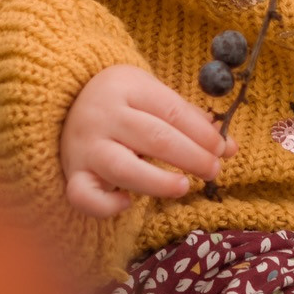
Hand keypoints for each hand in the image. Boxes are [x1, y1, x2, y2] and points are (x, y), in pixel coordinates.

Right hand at [60, 64, 236, 218]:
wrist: (64, 102)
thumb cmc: (122, 103)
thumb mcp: (152, 96)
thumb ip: (190, 120)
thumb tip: (229, 147)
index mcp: (127, 87)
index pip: (172, 111)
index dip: (202, 133)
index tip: (223, 148)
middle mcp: (104, 115)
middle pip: (154, 137)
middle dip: (191, 156)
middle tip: (213, 169)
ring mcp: (86, 146)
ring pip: (122, 168)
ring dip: (159, 181)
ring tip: (184, 186)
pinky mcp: (73, 174)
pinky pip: (84, 196)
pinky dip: (107, 205)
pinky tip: (128, 203)